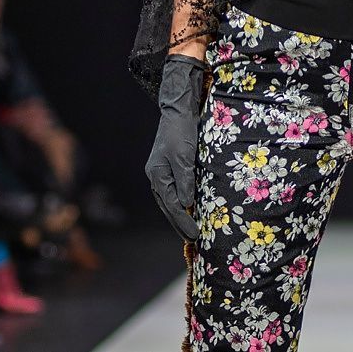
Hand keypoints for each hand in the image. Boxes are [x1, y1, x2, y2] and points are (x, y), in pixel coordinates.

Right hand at [146, 54, 204, 240]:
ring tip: (191, 232)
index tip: (196, 235)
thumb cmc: (181, 131)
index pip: (171, 205)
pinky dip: (182, 203)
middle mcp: (157, 176)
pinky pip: (175, 191)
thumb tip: (185, 203)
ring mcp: (162, 172)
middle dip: (180, 224)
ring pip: (170, 201)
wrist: (179, 111)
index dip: (184, 221)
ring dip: (180, 216)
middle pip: (168, 206)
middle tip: (194, 240)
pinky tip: (189, 209)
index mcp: (157, 175)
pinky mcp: (170, 168)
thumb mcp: (184, 156)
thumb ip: (185, 180)